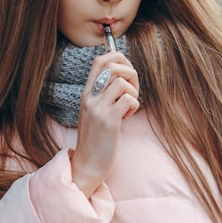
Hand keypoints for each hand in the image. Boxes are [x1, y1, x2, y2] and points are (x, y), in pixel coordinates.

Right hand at [71, 52, 139, 196]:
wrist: (88, 164)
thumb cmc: (97, 138)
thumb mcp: (96, 111)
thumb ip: (105, 94)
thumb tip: (124, 76)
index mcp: (87, 92)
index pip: (100, 61)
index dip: (118, 58)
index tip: (127, 72)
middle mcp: (90, 97)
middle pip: (113, 66)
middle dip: (131, 73)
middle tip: (132, 91)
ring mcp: (98, 109)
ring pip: (122, 82)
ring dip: (134, 92)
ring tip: (129, 107)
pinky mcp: (108, 121)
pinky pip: (128, 99)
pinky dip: (134, 105)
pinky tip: (127, 117)